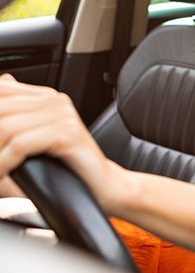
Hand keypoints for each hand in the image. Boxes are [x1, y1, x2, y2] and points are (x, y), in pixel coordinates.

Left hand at [0, 74, 114, 201]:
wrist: (105, 185)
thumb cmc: (70, 168)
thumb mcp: (35, 140)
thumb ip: (16, 118)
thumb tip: (2, 86)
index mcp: (46, 97)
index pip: (1, 91)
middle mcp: (55, 101)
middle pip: (0, 108)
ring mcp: (63, 115)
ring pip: (5, 127)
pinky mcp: (68, 134)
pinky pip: (20, 144)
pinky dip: (4, 162)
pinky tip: (3, 174)